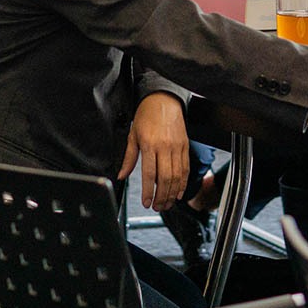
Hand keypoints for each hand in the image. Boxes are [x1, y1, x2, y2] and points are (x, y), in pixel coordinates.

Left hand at [117, 92, 189, 211]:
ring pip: (177, 176)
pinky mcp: (185, 146)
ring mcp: (177, 147)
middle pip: (165, 178)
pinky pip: (185, 168)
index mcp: (149, 144)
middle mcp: (164, 147)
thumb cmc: (146, 116)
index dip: (149, 191)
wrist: (163, 100)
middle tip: (157, 207)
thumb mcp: (132, 135)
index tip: (146, 202)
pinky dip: (183, 183)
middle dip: (162, 197)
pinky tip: (178, 192)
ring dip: (172, 193)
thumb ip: (129, 158)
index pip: (150, 174)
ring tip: (166, 203)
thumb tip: (121, 175)